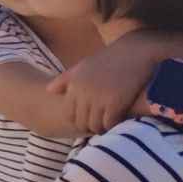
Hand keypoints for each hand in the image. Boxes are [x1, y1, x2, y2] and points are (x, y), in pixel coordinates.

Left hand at [48, 34, 165, 135]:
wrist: (133, 52)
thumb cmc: (108, 59)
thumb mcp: (82, 66)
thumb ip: (65, 79)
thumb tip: (48, 90)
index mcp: (74, 84)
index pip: (68, 114)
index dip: (78, 121)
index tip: (88, 121)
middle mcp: (83, 92)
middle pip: (81, 122)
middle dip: (89, 127)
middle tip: (100, 126)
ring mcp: (98, 98)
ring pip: (95, 125)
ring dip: (102, 129)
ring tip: (109, 126)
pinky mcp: (115, 102)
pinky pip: (109, 123)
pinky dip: (113, 126)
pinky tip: (118, 122)